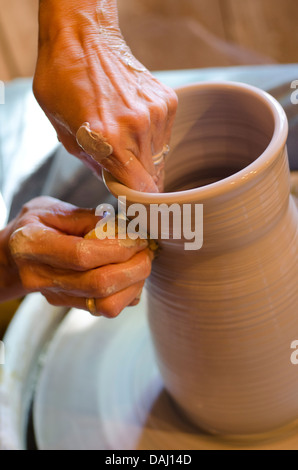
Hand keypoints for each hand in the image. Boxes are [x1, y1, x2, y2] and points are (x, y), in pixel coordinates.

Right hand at [7, 197, 152, 316]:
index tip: (138, 238)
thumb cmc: (34, 226)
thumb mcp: (50, 209)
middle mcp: (41, 277)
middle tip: (147, 250)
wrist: (12, 257)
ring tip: (142, 263)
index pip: (82, 255)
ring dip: (134, 284)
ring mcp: (56, 296)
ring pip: (105, 305)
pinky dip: (128, 294)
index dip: (117, 248)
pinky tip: (131, 275)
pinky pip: (106, 309)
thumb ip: (84, 217)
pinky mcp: (69, 305)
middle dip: (134, 268)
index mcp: (32, 245)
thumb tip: (122, 227)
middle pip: (98, 285)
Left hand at [33, 0, 177, 191]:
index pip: (138, 189)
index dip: (136, 200)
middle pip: (154, 178)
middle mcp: (137, 128)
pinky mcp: (167, 101)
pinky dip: (153, 140)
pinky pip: (165, 137)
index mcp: (107, 138)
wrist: (83, 35)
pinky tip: (135, 128)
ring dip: (147, 162)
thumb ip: (90, 162)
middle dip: (142, 185)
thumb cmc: (63, 78)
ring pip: (161, 159)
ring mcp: (155, 113)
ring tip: (128, 148)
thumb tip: (112, 181)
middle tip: (130, 181)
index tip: (132, 202)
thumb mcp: (62, 129)